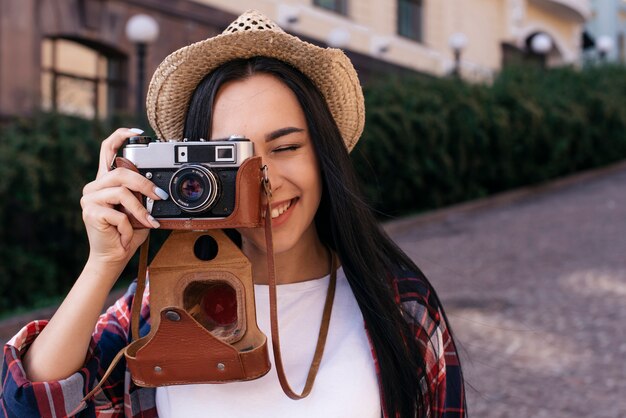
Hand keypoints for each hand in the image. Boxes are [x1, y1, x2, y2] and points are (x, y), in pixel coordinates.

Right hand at [80, 128, 167, 267]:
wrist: (113, 257)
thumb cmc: (127, 232)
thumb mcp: (139, 209)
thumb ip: (143, 195)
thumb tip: (159, 187)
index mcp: (105, 181)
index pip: (107, 149)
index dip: (120, 136)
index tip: (138, 133)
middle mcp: (94, 186)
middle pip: (121, 173)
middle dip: (145, 185)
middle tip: (160, 196)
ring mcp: (90, 198)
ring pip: (122, 192)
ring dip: (140, 210)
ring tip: (148, 222)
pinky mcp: (90, 212)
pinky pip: (119, 213)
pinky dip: (129, 226)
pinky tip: (126, 234)